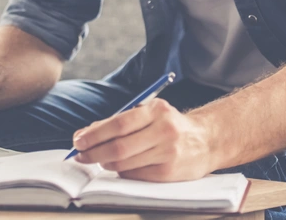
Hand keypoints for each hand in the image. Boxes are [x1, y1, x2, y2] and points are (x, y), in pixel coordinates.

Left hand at [72, 99, 215, 181]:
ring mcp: (168, 153)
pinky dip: (121, 171)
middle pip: (120, 146)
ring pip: (125, 163)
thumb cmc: (170, 125)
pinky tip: (117, 166)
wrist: (207, 141)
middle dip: (94, 152)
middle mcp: (164, 130)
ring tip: (97, 159)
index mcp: (157, 110)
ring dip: (105, 162)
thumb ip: (122, 121)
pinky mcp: (168, 172)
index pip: (119, 123)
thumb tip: (88, 133)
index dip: (95, 134)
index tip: (78, 140)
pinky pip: (135, 174)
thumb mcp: (151, 113)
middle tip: (80, 154)